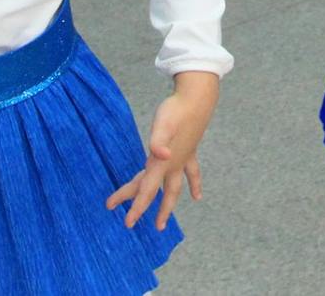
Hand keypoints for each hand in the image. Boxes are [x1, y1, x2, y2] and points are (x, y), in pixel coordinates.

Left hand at [105, 71, 217, 229]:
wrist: (197, 100)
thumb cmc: (176, 111)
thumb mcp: (163, 125)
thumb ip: (159, 141)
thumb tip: (161, 154)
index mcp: (162, 163)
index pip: (146, 190)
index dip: (136, 207)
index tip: (128, 223)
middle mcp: (172, 165)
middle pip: (154, 191)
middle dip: (142, 207)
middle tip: (129, 224)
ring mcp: (182, 160)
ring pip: (173, 188)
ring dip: (167, 205)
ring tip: (161, 224)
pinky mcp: (188, 151)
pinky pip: (191, 173)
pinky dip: (193, 184)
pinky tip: (197, 196)